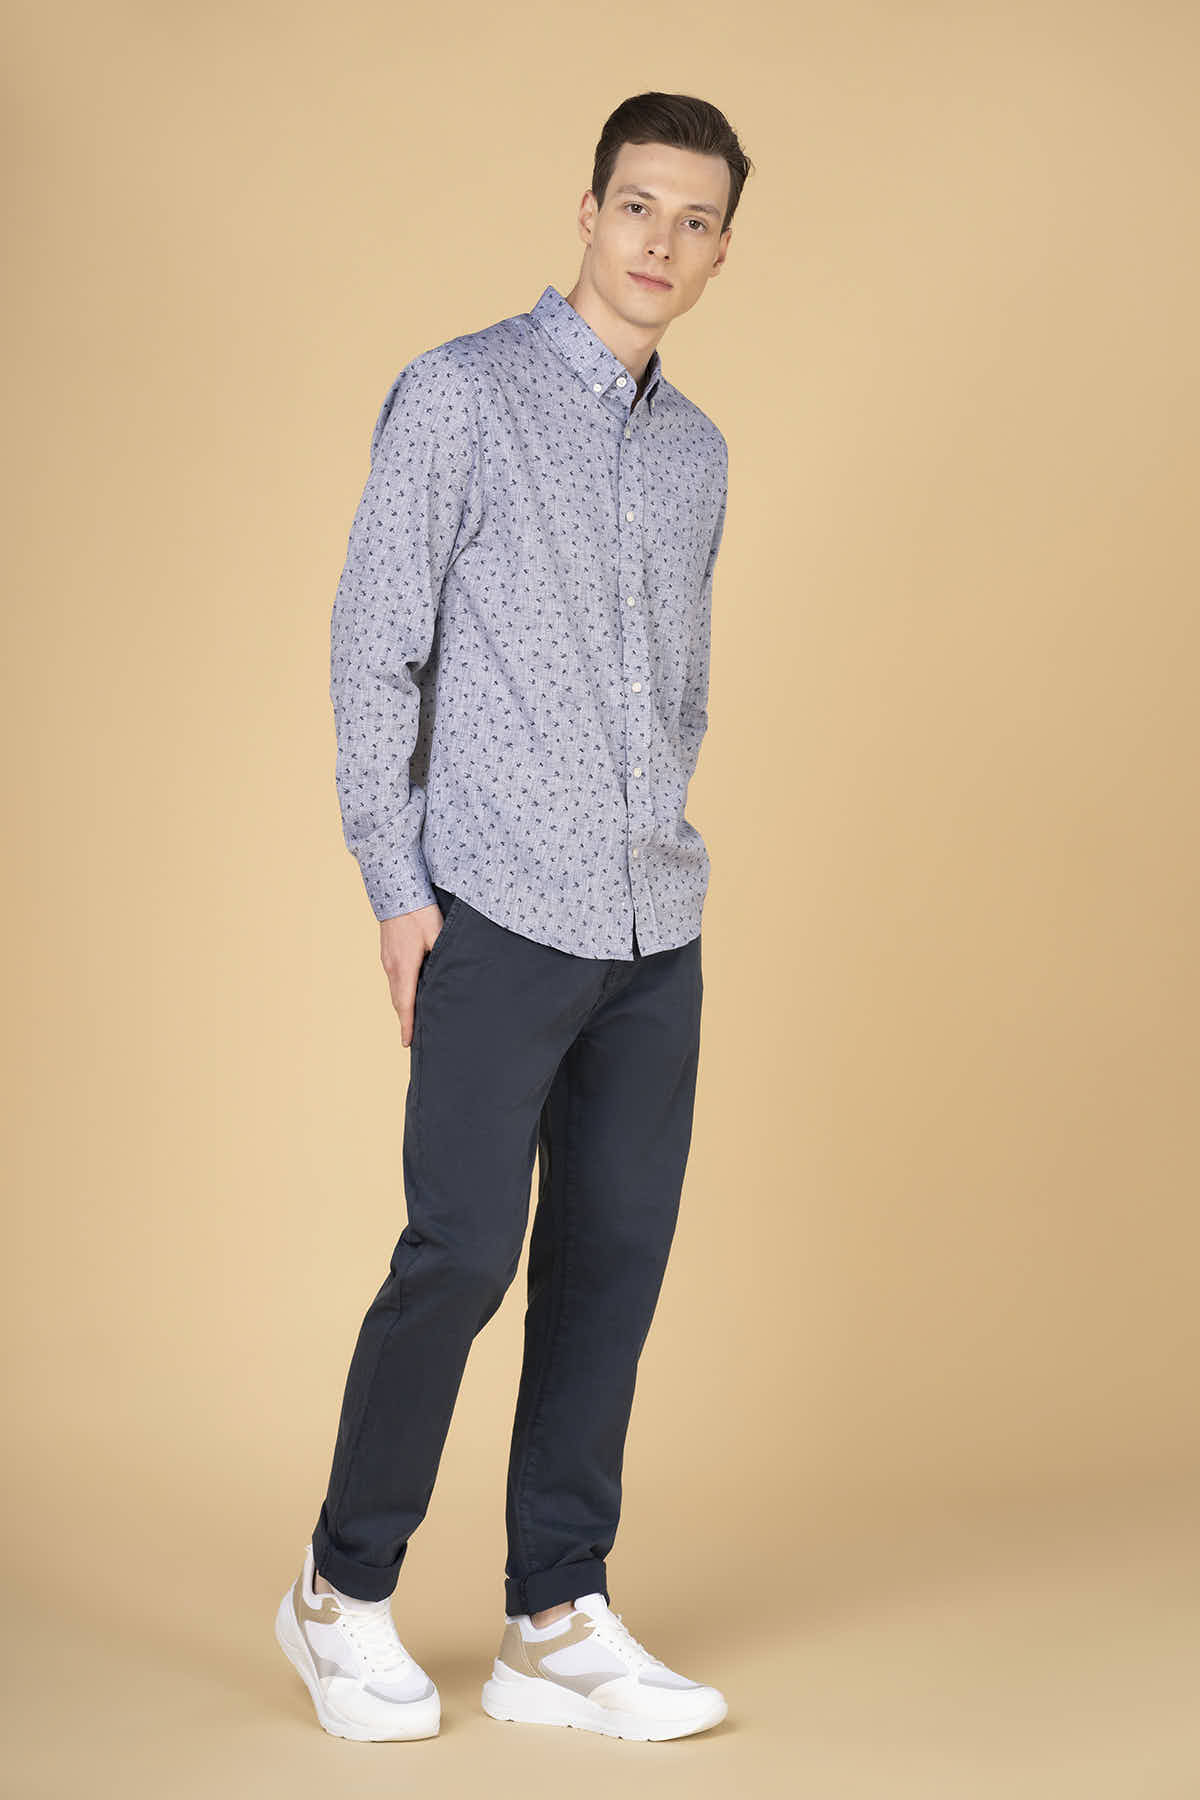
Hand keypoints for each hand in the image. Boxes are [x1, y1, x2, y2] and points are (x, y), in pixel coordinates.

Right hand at [379, 901, 444, 1046]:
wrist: (396, 888)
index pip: (405, 1005)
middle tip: (414, 1037)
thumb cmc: (419, 911)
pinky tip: (411, 991)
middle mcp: (392, 967)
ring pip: (395, 989)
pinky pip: (394, 978)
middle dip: (405, 1020)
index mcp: (404, 967)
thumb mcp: (438, 934)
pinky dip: (401, 991)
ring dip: (403, 1005)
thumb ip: (446, 956)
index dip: (407, 1026)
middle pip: (398, 1001)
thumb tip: (456, 974)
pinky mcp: (387, 951)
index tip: (407, 1044)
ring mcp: (387, 959)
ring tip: (414, 1018)